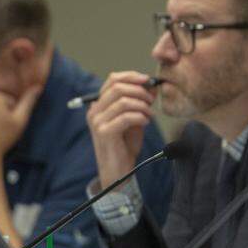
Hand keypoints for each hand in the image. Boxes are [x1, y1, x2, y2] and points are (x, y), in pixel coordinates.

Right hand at [87, 71, 157, 189]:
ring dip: (142, 105)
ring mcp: (98, 122)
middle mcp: (95, 111)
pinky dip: (140, 117)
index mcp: (99, 104)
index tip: (148, 80)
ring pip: (123, 101)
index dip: (132, 76)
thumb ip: (140, 102)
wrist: (118, 171)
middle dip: (139, 91)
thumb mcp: (134, 119)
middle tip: (151, 100)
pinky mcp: (105, 133)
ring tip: (150, 114)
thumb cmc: (125, 145)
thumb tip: (152, 86)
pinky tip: (146, 123)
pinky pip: (126, 117)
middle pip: (118, 87)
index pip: (112, 79)